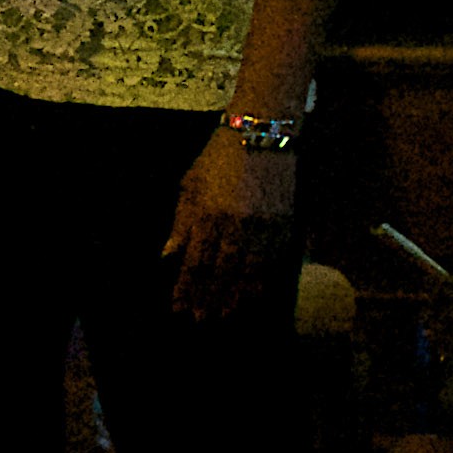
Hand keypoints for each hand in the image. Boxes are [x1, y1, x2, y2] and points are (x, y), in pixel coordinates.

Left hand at [166, 119, 299, 318]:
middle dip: (208, 298)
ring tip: (226, 314)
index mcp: (207, 214)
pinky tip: (253, 294)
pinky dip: (261, 280)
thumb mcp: (190, 184)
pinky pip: (272, 260)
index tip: (178, 308)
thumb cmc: (219, 156)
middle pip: (219, 273)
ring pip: (247, 272)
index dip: (185, 289)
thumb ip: (181, 222)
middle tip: (201, 319)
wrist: (263, 132)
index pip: (194, 263)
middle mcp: (235, 225)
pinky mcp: (284, 223)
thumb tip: (168, 255)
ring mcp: (262, 226)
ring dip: (235, 296)